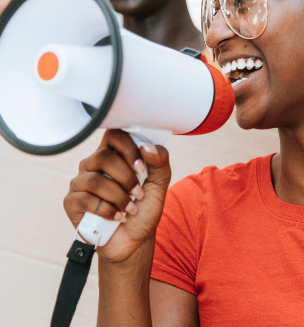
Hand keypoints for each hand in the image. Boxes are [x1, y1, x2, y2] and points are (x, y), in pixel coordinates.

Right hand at [64, 129, 170, 262]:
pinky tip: (117, 217)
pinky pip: (85, 199)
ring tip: (129, 208)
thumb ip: (159, 161)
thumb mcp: (160, 183)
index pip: (113, 134)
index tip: (142, 168)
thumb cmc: (144, 207)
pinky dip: (107, 210)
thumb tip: (147, 147)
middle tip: (138, 193)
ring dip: (119, 197)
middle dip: (126, 177)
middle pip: (103, 156)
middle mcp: (93, 164)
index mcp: (113, 154)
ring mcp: (80, 182)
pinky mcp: (71, 202)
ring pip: (95, 180)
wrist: (135, 240)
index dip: (128, 149)